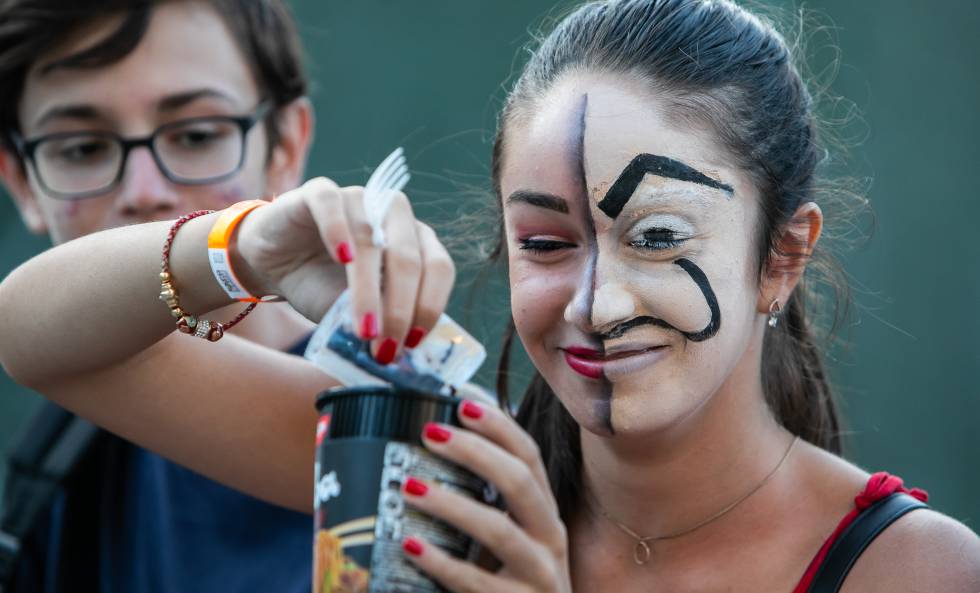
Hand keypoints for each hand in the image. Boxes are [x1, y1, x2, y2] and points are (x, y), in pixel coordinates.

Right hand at [233, 177, 454, 357]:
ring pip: (371, 239)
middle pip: (409, 259)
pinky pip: (332, 205)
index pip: (438, 268)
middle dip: (400, 308)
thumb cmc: (323, 286)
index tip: (412, 343)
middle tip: (384, 347)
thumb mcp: (355, 311)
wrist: (275, 264)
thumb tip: (399, 353)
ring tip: (364, 328)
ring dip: (369, 289)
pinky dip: (338, 230)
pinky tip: (342, 259)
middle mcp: (393, 216)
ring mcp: (358, 199)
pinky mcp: (318, 192)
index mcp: (416, 242)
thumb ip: (379, 322)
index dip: (429, 306)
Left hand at [401, 401, 572, 592]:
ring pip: (499, 530)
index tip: (462, 403)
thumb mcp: (509, 538)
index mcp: (544, 513)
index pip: (530, 456)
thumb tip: (437, 442)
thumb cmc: (512, 583)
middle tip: (430, 434)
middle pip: (520, 481)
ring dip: (451, 504)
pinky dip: (441, 561)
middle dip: (475, 452)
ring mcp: (539, 575)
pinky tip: (410, 545)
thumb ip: (485, 502)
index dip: (499, 426)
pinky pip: (475, 581)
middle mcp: (550, 538)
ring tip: (408, 487)